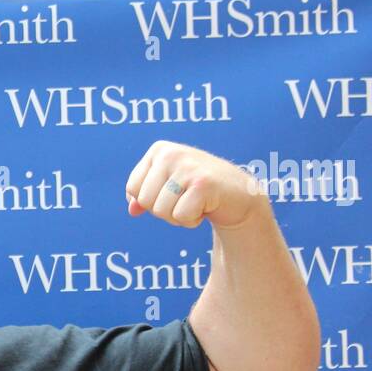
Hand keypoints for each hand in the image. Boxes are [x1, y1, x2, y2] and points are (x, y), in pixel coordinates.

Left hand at [124, 141, 265, 229]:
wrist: (239, 195)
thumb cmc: (199, 190)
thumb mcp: (167, 187)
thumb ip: (145, 196)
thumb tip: (132, 210)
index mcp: (159, 150)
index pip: (132, 189)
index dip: (150, 200)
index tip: (172, 192)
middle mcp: (171, 154)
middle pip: (145, 201)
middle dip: (164, 210)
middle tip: (186, 199)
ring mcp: (187, 167)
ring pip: (161, 211)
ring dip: (179, 216)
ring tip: (196, 202)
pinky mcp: (202, 184)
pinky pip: (180, 216)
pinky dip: (192, 220)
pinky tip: (206, 207)